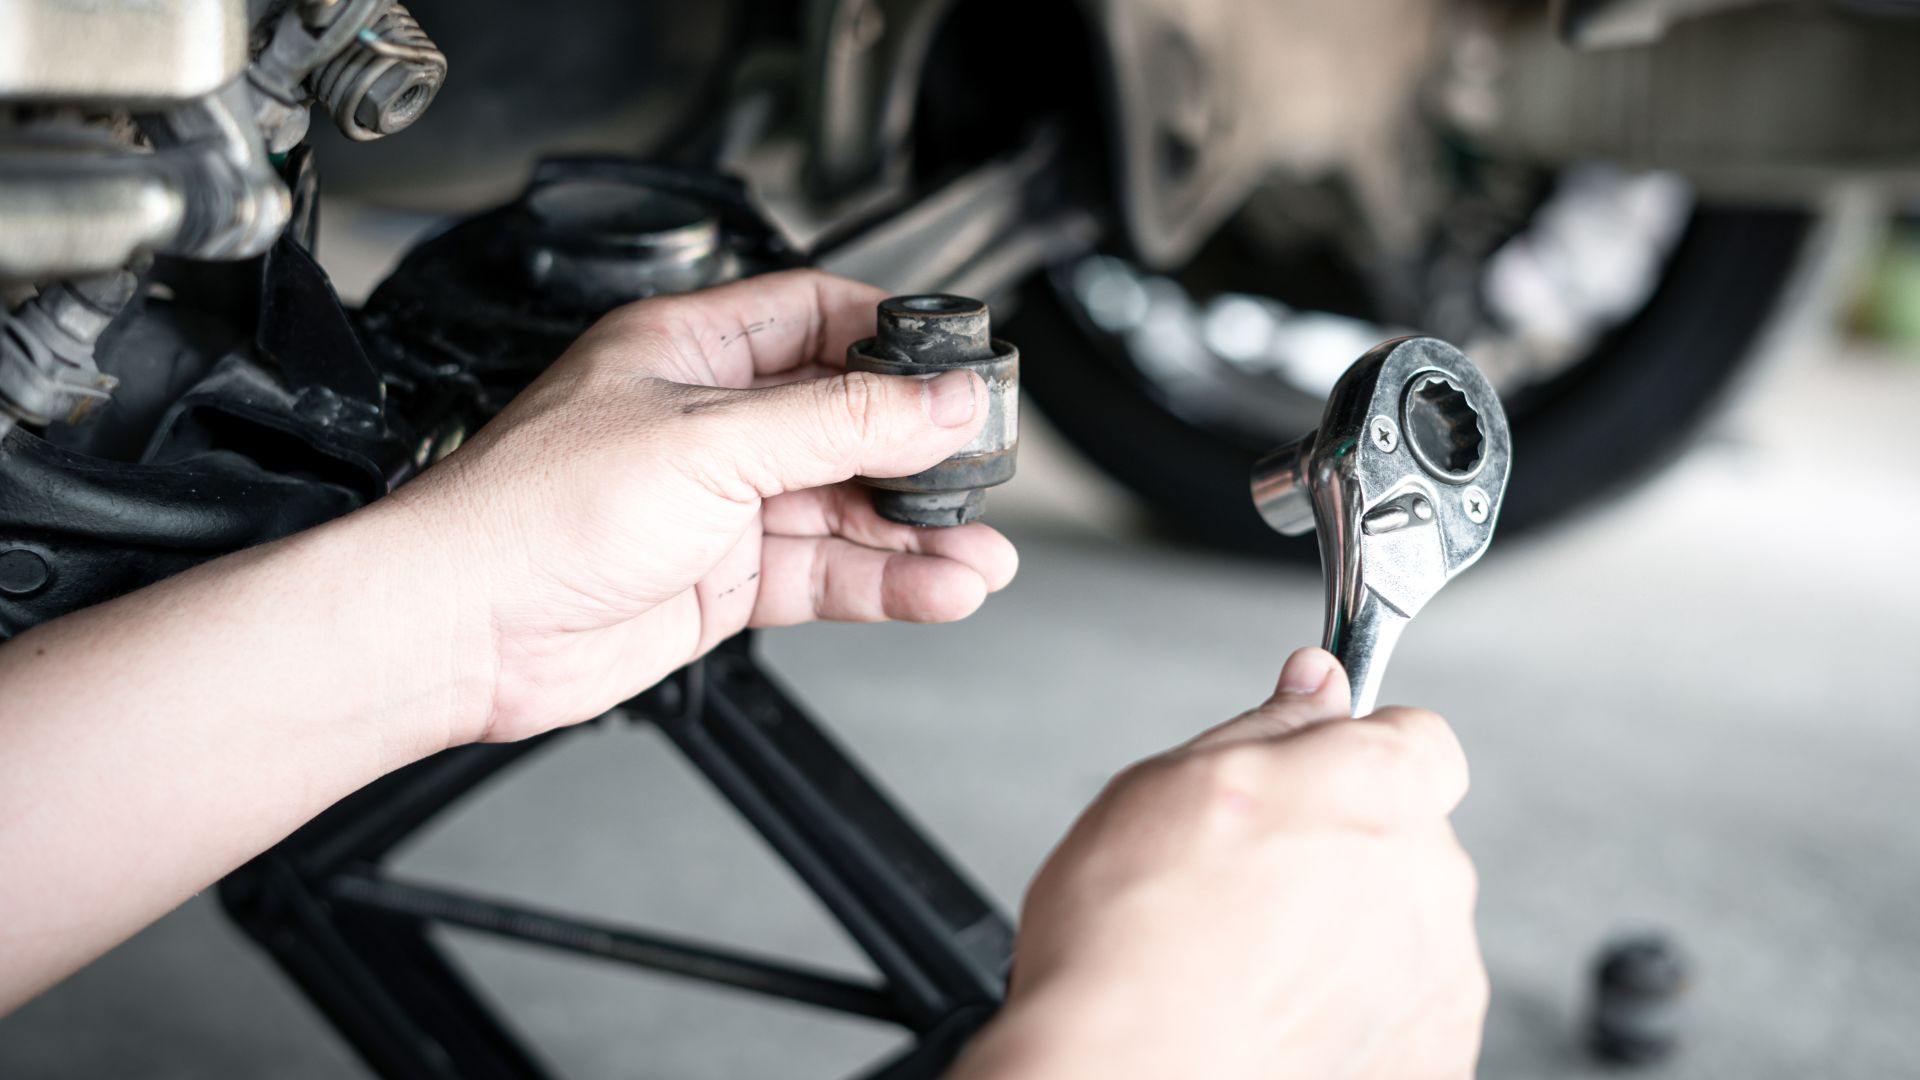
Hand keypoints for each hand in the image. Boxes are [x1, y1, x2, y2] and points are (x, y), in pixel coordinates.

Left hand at [392, 270, 1017, 742]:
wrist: (465, 629)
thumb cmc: (534, 511)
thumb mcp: (713, 442)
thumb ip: (842, 422)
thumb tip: (942, 399)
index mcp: (691, 347)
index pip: (821, 316)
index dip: (900, 340)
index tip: (966, 369)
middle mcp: (708, 420)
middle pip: (846, 422)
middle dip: (921, 454)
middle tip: (986, 474)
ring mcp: (717, 504)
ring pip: (842, 509)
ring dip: (915, 533)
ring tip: (983, 552)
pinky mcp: (721, 580)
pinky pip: (823, 573)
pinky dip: (883, 583)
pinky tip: (936, 588)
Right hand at [955, 648, 1485, 1079]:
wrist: (1122, 1076)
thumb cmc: (1129, 942)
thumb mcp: (1170, 782)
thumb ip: (1270, 726)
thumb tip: (1313, 686)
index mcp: (1378, 788)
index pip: (1417, 737)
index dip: (1356, 748)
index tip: (1309, 770)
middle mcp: (1428, 878)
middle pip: (1406, 834)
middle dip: (1341, 842)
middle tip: (1244, 873)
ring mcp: (1437, 977)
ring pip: (1403, 924)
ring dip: (1347, 929)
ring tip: (1247, 954)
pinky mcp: (1432, 1054)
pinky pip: (1404, 1006)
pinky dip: (1355, 1007)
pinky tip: (1274, 1008)